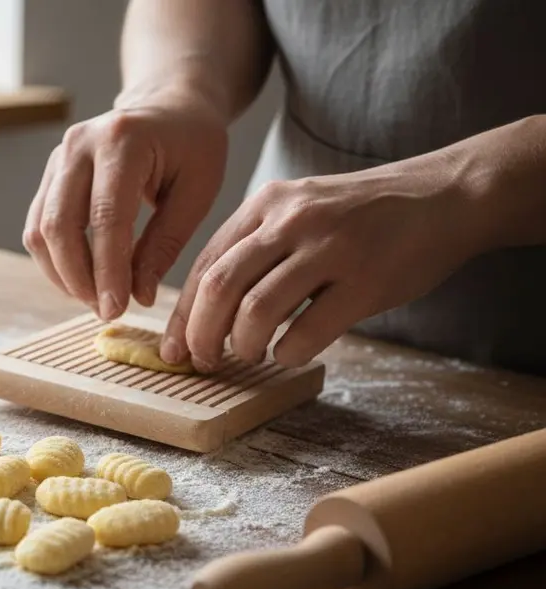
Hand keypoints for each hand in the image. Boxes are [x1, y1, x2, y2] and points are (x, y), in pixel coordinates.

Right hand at [23, 98, 227, 319]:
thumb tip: (138, 296)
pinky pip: (38, 226)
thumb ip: (166, 243)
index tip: (117, 309)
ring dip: (63, 274)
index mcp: (123, 140)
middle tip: (106, 311)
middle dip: (79, 278)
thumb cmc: (192, 146)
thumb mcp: (198, 190)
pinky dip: (56, 260)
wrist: (169, 106)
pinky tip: (83, 279)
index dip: (108, 270)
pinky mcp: (49, 175)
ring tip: (96, 299)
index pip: (106, 217)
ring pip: (41, 230)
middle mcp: (79, 145)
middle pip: (59, 225)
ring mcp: (57, 158)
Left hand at [162, 152, 487, 371]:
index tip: (175, 348)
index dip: (183, 314)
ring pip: (256, 310)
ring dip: (243, 346)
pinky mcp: (365, 280)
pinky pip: (307, 330)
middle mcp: (292, 220)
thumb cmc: (362, 216)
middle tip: (204, 362)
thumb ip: (256, 246)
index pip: (205, 264)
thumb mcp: (299, 210)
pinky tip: (288, 354)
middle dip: (201, 336)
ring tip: (250, 356)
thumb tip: (204, 309)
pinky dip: (287, 353)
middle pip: (219, 287)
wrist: (443, 196)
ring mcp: (330, 248)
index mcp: (266, 204)